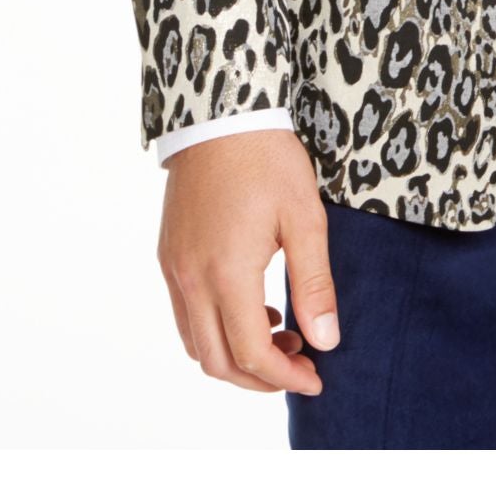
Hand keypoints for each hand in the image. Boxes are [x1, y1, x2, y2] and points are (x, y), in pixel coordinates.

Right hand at [157, 129, 338, 395]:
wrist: (220, 116)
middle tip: (300, 363)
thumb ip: (314, 284)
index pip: (251, 354)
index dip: (285, 377)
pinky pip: (185, 315)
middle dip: (260, 377)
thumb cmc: (267, 160)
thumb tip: (326, 341)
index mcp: (226, 274)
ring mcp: (175, 269)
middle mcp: (191, 280)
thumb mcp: (305, 218)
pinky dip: (216, 328)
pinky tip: (252, 306)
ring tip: (281, 332)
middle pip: (217, 362)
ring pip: (196, 343)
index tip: (316, 377)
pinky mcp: (169, 256)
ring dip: (235, 354)